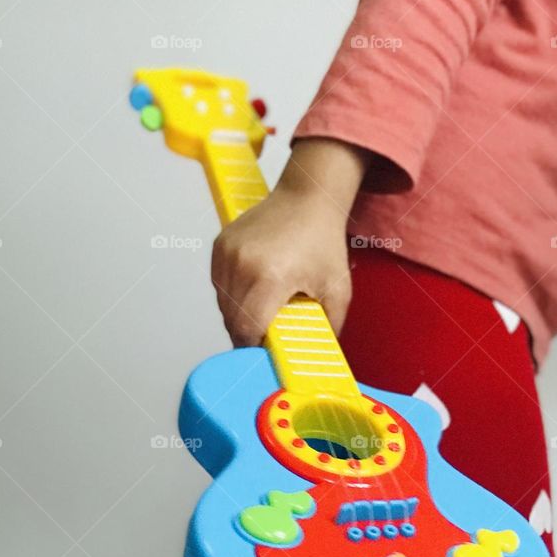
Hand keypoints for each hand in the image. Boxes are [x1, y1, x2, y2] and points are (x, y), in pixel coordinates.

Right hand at [210, 138, 370, 346]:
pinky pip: (219, 285)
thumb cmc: (322, 241)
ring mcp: (228, 252)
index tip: (264, 356)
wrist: (308, 198)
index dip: (253, 349)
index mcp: (271, 277)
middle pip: (232, 320)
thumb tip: (316, 358)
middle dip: (247, 336)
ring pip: (223, 305)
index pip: (247, 329)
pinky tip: (253, 291)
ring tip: (262, 312)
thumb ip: (328, 328)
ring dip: (238, 316)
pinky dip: (232, 296)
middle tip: (266, 339)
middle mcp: (243, 263)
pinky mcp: (220, 246)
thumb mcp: (337, 291)